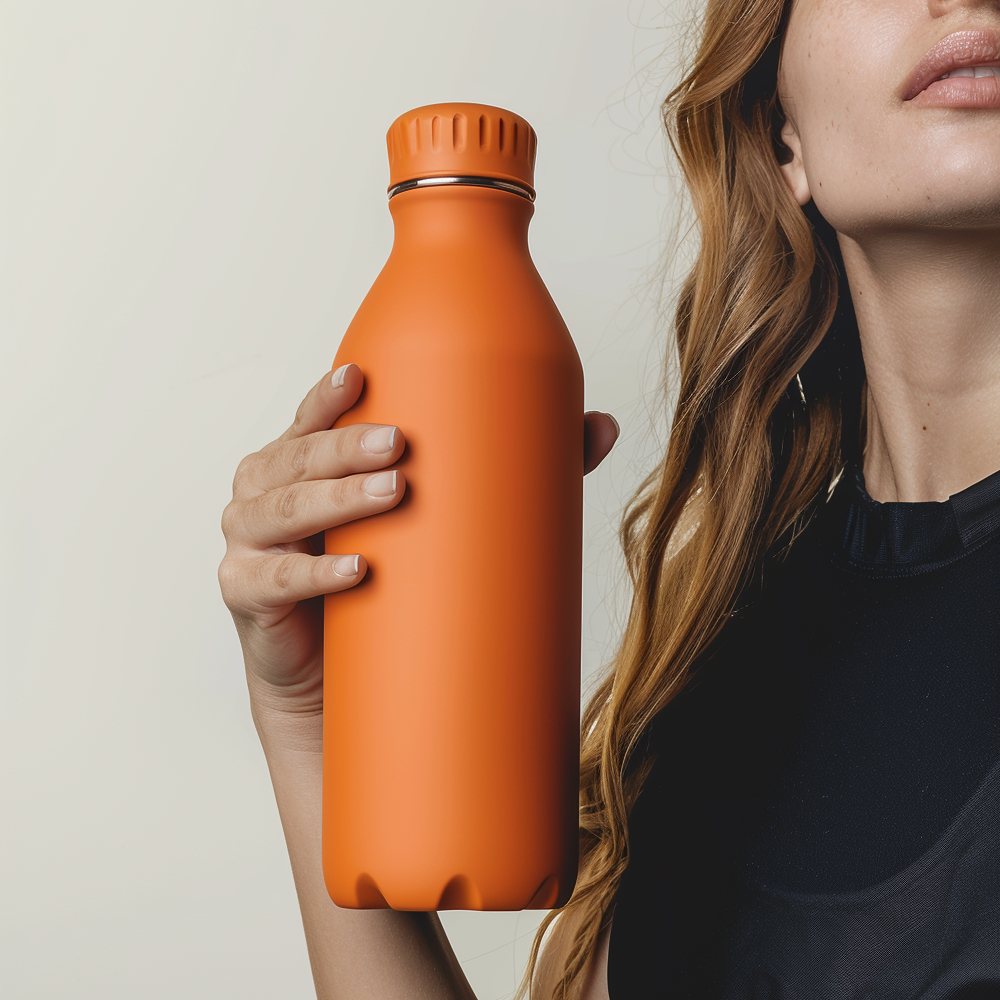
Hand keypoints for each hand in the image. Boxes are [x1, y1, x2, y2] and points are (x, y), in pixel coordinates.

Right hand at [218, 363, 620, 747]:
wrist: (334, 677)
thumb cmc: (382, 581)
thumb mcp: (437, 521)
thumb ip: (512, 469)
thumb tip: (600, 427)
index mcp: (304, 462)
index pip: (310, 418)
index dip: (326, 395)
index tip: (360, 376)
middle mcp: (267, 492)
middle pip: (294, 455)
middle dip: (343, 447)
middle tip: (400, 447)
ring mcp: (249, 542)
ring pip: (277, 507)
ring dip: (331, 498)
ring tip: (390, 495)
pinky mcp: (246, 595)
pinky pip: (268, 578)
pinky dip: (308, 572)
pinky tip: (354, 570)